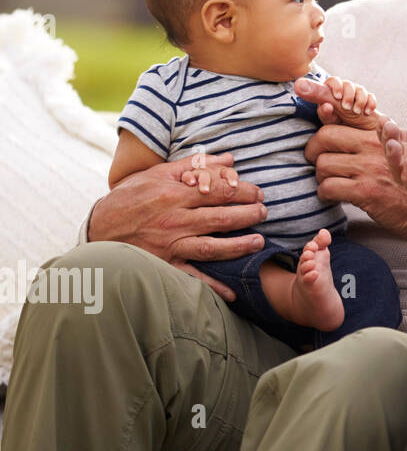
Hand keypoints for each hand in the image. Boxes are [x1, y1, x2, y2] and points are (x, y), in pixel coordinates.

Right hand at [87, 152, 266, 300]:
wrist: (97, 228)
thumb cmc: (130, 197)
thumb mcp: (158, 174)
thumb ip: (195, 165)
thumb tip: (228, 158)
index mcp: (174, 194)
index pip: (218, 191)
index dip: (244, 191)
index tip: (258, 193)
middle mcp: (174, 220)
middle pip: (220, 218)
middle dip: (248, 215)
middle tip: (265, 212)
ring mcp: (169, 244)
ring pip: (212, 246)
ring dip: (239, 246)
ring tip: (259, 242)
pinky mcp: (164, 264)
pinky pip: (192, 277)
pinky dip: (213, 286)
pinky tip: (233, 292)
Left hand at [294, 76, 383, 130]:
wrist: (358, 140)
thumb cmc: (339, 129)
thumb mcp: (329, 117)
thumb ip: (317, 101)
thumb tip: (299, 86)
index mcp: (330, 95)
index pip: (332, 81)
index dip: (336, 86)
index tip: (337, 97)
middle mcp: (343, 93)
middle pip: (348, 83)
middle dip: (349, 94)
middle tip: (347, 108)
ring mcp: (356, 97)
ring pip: (360, 89)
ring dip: (359, 99)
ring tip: (357, 112)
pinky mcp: (368, 102)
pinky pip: (370, 96)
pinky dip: (370, 103)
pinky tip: (367, 112)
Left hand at [304, 122, 406, 240]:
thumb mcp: (396, 149)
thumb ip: (373, 133)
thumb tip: (339, 116)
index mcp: (380, 132)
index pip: (343, 114)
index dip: (323, 111)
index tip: (313, 115)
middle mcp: (375, 146)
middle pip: (325, 136)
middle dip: (313, 150)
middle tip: (316, 160)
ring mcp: (370, 168)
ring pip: (323, 164)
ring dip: (321, 176)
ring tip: (330, 181)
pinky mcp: (367, 191)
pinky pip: (328, 187)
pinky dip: (325, 194)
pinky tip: (335, 196)